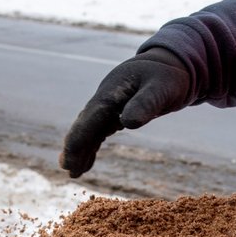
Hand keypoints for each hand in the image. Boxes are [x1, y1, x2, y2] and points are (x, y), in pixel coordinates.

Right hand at [59, 47, 194, 177]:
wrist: (169, 65)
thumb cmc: (166, 77)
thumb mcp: (161, 89)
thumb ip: (145, 104)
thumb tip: (127, 124)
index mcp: (111, 93)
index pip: (90, 118)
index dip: (78, 139)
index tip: (70, 156)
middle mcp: (104, 99)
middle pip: (84, 125)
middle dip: (74, 147)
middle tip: (67, 169)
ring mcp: (107, 105)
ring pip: (88, 130)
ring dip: (80, 150)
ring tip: (72, 171)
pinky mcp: (113, 112)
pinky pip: (97, 131)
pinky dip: (91, 146)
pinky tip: (87, 162)